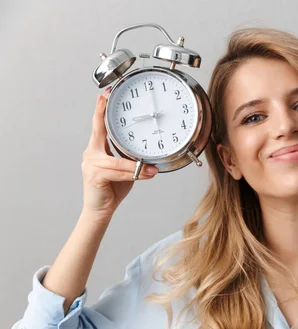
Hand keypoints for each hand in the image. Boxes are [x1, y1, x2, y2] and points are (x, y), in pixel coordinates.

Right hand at [81, 87, 158, 218]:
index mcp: (97, 149)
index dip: (101, 110)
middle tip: (107, 99)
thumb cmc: (112, 188)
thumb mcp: (124, 168)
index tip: (104, 95)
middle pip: (99, 131)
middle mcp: (91, 153)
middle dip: (103, 114)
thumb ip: (131, 158)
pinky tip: (145, 175)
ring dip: (136, 166)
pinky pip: (117, 171)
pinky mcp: (94, 175)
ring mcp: (90, 163)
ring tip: (151, 170)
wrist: (101, 209)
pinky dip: (133, 174)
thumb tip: (148, 152)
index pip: (99, 126)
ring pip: (117, 159)